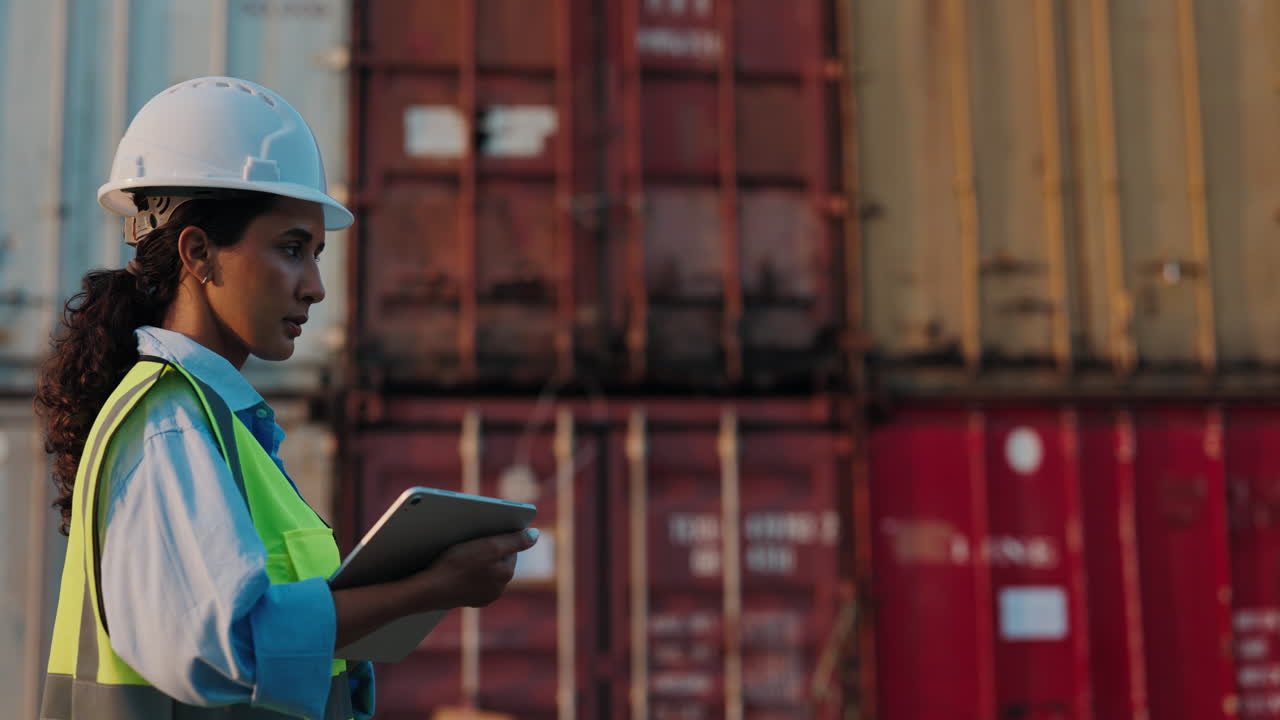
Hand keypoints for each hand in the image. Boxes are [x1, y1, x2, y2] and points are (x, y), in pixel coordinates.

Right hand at [412, 528, 539, 609]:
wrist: (429, 590)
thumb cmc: (457, 565)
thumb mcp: (488, 546)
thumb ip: (515, 540)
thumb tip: (536, 535)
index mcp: (506, 575)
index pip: (510, 548)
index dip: (498, 537)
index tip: (484, 532)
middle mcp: (498, 589)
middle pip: (498, 560)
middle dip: (488, 550)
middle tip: (471, 541)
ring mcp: (483, 597)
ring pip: (486, 571)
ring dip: (478, 561)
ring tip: (461, 552)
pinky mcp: (468, 600)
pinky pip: (473, 582)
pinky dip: (467, 574)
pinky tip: (455, 568)